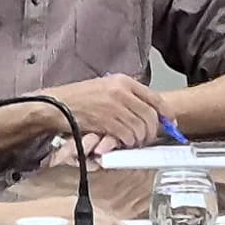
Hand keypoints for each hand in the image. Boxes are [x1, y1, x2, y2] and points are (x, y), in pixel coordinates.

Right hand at [49, 74, 164, 147]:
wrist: (54, 105)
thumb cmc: (78, 99)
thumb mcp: (105, 89)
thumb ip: (126, 97)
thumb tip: (147, 111)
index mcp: (123, 81)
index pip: (155, 97)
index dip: (166, 114)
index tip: (170, 123)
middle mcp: (122, 92)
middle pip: (151, 116)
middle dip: (152, 131)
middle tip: (145, 139)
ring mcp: (115, 107)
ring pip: (141, 128)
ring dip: (138, 139)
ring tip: (131, 142)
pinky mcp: (106, 122)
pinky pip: (127, 136)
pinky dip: (127, 143)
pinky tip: (121, 143)